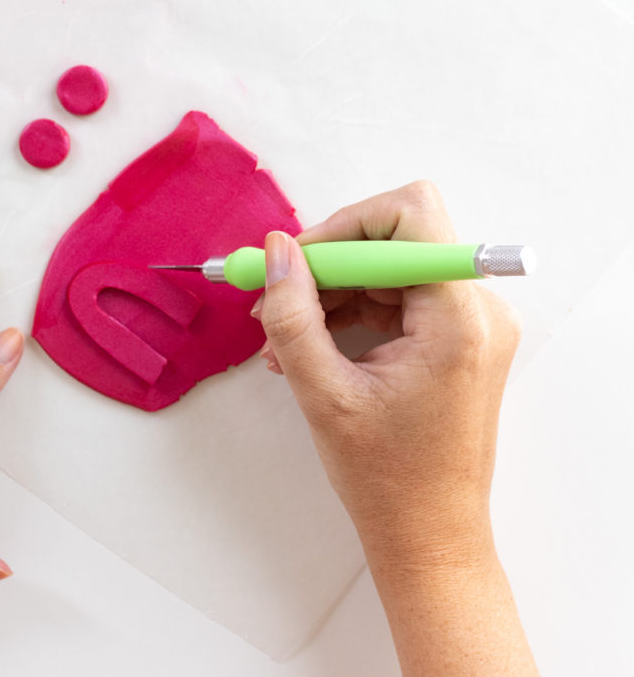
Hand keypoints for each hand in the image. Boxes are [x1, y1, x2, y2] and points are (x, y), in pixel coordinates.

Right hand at [257, 181, 537, 674]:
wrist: (430, 537)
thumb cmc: (387, 478)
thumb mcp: (323, 393)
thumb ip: (293, 315)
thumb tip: (276, 251)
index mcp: (458, 318)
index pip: (410, 214)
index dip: (344, 225)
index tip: (295, 261)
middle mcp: (478, 310)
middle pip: (397, 240)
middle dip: (329, 264)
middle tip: (273, 297)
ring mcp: (472, 326)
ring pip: (391, 270)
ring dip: (333, 292)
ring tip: (280, 336)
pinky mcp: (457, 342)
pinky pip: (399, 301)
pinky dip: (351, 314)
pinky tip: (307, 346)